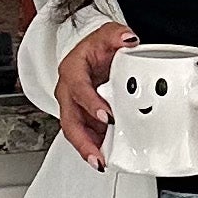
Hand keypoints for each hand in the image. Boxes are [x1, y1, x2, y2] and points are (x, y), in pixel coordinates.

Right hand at [55, 24, 132, 166]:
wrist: (92, 55)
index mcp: (72, 71)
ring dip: (87, 149)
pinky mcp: (83, 118)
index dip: (90, 103)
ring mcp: (74, 107)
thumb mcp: (107, 35)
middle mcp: (68, 91)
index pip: (78, 88)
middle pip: (70, 120)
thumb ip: (117, 35)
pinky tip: (107, 156)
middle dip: (82, 141)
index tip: (106, 115)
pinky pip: (86, 134)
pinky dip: (95, 147)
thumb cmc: (96, 48)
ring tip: (102, 162)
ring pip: (75, 132)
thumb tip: (128, 39)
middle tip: (97, 155)